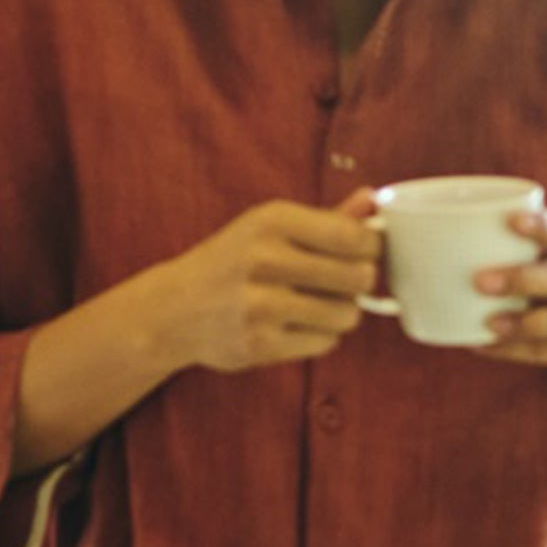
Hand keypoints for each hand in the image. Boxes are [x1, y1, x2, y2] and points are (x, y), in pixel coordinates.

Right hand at [154, 191, 378, 374]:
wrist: (173, 309)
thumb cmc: (232, 262)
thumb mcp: (269, 228)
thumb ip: (325, 218)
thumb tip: (372, 202)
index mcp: (272, 221)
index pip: (353, 237)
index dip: (372, 248)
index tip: (366, 253)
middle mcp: (265, 259)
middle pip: (358, 276)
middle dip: (359, 281)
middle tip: (342, 281)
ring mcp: (261, 305)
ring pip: (346, 314)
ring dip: (341, 312)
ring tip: (318, 304)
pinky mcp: (259, 344)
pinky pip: (324, 343)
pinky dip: (320, 337)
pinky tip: (297, 325)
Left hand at [475, 206, 546, 397]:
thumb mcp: (544, 263)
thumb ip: (506, 249)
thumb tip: (422, 240)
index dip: (544, 227)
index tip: (510, 223)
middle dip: (525, 278)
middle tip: (480, 280)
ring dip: (526, 321)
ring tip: (489, 322)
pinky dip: (513, 349)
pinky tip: (483, 344)